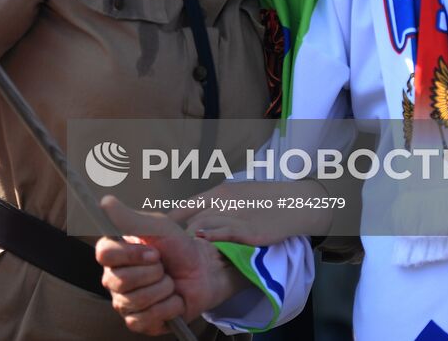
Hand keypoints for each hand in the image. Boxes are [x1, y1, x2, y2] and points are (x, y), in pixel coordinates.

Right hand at [95, 196, 246, 334]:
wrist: (204, 271)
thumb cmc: (179, 246)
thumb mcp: (157, 226)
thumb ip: (129, 217)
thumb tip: (105, 202)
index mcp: (114, 254)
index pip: (104, 254)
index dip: (131, 255)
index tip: (154, 252)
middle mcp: (114, 278)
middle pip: (121, 281)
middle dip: (153, 273)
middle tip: (165, 267)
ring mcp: (125, 302)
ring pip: (135, 301)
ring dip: (163, 290)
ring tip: (170, 283)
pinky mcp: (139, 322)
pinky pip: (145, 319)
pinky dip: (167, 308)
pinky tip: (173, 300)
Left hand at [171, 179, 334, 245]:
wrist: (293, 203)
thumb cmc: (264, 199)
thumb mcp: (236, 194)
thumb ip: (216, 204)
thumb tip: (198, 214)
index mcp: (219, 194)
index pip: (188, 206)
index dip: (170, 218)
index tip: (154, 228)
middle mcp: (223, 203)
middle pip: (192, 219)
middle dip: (178, 235)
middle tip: (165, 249)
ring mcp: (235, 216)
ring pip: (204, 226)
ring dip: (191, 240)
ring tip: (179, 254)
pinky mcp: (248, 231)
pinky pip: (225, 234)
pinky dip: (212, 239)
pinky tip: (202, 246)